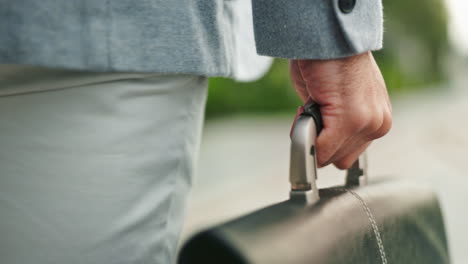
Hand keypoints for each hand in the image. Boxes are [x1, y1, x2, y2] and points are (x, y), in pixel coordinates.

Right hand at [290, 51, 391, 168]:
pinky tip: (307, 108)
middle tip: (311, 113)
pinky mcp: (352, 120)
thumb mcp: (338, 100)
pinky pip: (320, 149)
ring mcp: (368, 124)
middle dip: (319, 142)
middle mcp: (378, 124)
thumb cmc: (329, 62)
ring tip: (312, 106)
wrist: (330, 37)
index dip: (326, 142)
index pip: (349, 152)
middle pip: (340, 159)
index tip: (316, 124)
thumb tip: (317, 140)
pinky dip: (305, 135)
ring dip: (312, 137)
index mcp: (378, 120)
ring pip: (328, 157)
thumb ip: (333, 124)